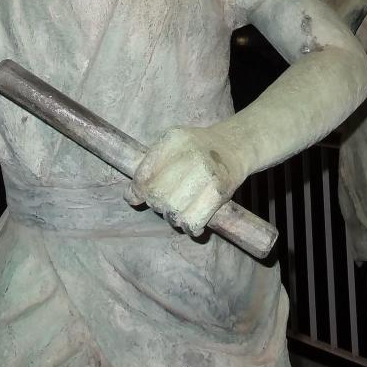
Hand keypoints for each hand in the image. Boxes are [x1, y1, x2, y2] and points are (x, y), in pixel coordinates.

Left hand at [126, 126, 247, 235]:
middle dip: (157, 204)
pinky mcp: (219, 191)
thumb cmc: (198, 149)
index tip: (137, 197)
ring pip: (173, 212)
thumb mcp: (174, 144)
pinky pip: (192, 222)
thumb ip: (150, 165)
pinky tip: (192, 222)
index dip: (137, 192)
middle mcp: (190, 153)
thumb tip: (131, 198)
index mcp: (174, 139)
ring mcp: (207, 172)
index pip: (144, 175)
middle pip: (157, 196)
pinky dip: (189, 227)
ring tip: (182, 208)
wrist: (235, 146)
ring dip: (173, 217)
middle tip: (167, 201)